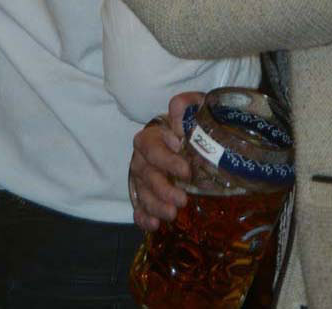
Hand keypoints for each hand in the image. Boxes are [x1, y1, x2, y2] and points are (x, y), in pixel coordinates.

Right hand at [128, 91, 202, 230]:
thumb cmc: (190, 124)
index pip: (152, 148)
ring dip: (155, 206)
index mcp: (151, 137)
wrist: (186, 139)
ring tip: (172, 215)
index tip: (186, 171)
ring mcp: (141, 178)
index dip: (167, 161)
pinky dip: (143, 217)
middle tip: (182, 200)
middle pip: (146, 175)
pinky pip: (138, 207)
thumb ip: (185, 106)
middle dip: (163, 189)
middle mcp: (141, 158)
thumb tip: (177, 107)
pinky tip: (154, 226)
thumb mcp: (193, 109)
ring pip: (142, 193)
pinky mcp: (143, 194)